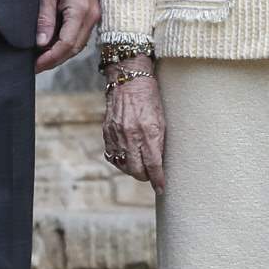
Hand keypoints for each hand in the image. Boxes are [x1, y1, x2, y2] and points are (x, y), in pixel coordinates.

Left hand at [34, 0, 99, 73]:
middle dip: (55, 60)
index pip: (67, 42)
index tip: (36, 64)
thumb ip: (44, 17)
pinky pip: (80, 36)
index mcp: (81, 10)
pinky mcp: (91, 16)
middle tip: (35, 67)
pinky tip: (52, 47)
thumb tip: (41, 43)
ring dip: (61, 55)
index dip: (51, 57)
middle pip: (75, 48)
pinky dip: (66, 45)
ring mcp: (94, 16)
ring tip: (41, 60)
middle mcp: (92, 16)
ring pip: (78, 45)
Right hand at [101, 58, 166, 193]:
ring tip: (139, 167)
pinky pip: (112, 155)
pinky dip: (119, 161)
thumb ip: (160, 142)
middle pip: (136, 170)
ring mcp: (116, 134)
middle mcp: (131, 135)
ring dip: (132, 170)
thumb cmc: (150, 97)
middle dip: (145, 177)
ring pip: (123, 165)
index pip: (153, 165)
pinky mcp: (107, 131)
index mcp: (148, 131)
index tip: (162, 189)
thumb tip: (160, 164)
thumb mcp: (162, 119)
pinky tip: (126, 158)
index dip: (158, 180)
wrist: (128, 79)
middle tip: (151, 176)